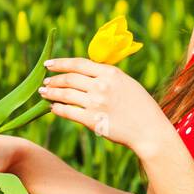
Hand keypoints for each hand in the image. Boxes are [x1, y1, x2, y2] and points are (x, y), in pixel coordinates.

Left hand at [40, 57, 168, 154]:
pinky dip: (58, 109)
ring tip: (44, 93)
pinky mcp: (92, 121)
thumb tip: (84, 72)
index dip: (60, 63)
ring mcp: (96, 104)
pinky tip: (53, 108)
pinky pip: (68, 112)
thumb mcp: (126, 82)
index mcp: (111, 73)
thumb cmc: (141, 106)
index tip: (49, 64)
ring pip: (65, 95)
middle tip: (45, 81)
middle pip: (69, 78)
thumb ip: (106, 75)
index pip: (78, 63)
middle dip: (53, 79)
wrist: (149, 130)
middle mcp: (102, 86)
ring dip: (51, 93)